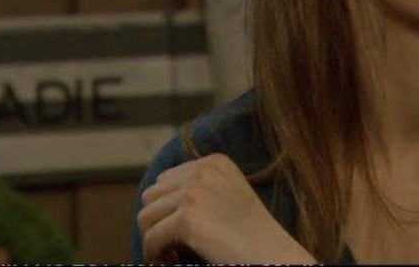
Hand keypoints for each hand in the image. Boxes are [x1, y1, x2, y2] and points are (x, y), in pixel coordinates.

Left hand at [137, 152, 316, 264]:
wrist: (273, 256)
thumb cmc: (252, 236)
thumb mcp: (228, 196)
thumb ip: (198, 187)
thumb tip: (153, 196)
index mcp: (215, 162)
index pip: (165, 180)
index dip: (167, 211)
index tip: (182, 232)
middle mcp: (204, 171)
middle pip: (151, 196)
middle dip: (158, 224)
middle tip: (174, 246)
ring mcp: (195, 192)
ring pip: (146, 217)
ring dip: (154, 240)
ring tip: (173, 255)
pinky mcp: (187, 218)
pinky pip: (151, 239)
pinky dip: (156, 256)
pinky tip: (173, 263)